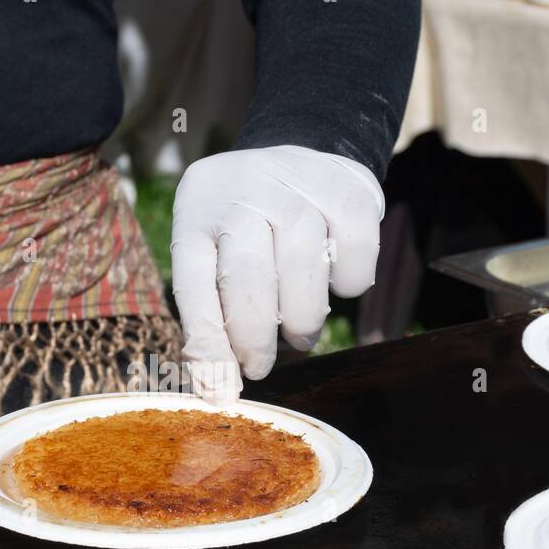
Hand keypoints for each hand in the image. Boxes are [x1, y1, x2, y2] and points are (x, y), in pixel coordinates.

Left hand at [170, 145, 383, 400]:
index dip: (208, 344)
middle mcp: (242, 191)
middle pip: (247, 274)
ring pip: (304, 263)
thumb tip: (216, 392)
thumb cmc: (245, 231)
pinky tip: (334, 282)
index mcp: (197, 214)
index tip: (221, 390)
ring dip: (303, 318)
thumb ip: (211, 313)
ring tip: (300, 333)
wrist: (296, 156)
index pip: (194, 284)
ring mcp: (296, 182)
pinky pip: (355, 251)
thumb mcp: (212, 255)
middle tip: (260, 368)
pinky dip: (348, 283)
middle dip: (255, 337)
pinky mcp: (347, 187)